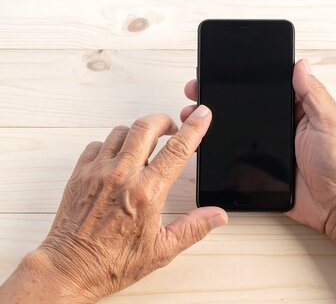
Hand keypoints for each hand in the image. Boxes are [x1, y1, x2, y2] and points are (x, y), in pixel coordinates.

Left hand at [0, 106, 227, 302]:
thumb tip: (217, 215)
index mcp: (146, 193)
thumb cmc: (112, 261)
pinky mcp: (80, 174)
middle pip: (146, 127)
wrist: (69, 269)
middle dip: (163, 120)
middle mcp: (121, 176)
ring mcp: (98, 172)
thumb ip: (193, 228)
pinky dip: (111, 145)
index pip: (177, 150)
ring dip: (138, 134)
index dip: (194, 128)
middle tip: (171, 128)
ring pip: (121, 132)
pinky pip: (97, 144)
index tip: (202, 115)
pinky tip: (117, 158)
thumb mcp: (162, 250)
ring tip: (145, 146)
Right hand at [181, 59, 335, 232]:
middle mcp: (284, 126)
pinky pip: (240, 157)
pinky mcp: (265, 169)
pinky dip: (225, 152)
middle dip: (224, 100)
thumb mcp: (330, 122)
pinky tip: (207, 144)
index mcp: (300, 110)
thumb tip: (300, 65)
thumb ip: (313, 94)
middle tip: (200, 93)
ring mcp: (272, 148)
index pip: (269, 87)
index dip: (247, 80)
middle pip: (248, 108)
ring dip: (219, 125)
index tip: (224, 72)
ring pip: (241, 132)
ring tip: (195, 117)